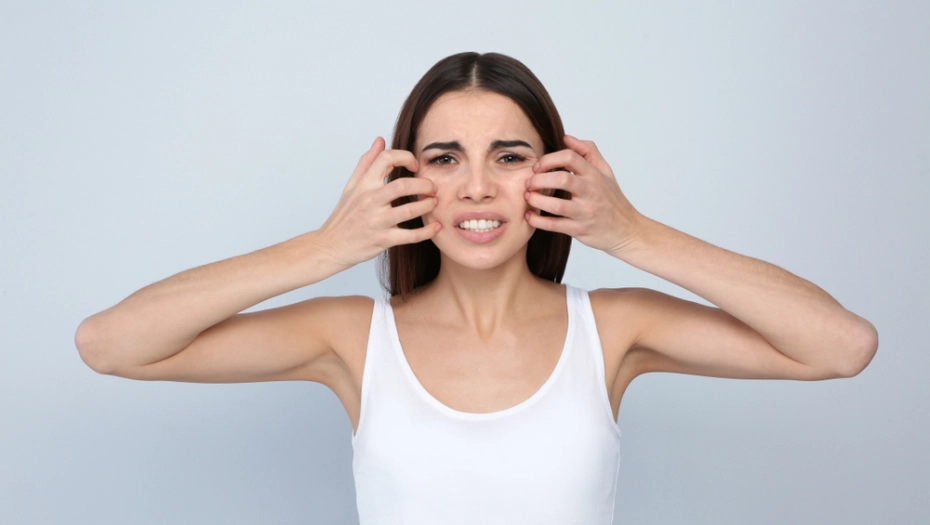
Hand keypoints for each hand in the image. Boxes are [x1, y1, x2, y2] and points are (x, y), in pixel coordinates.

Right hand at [315, 137, 440, 268]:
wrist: (332, 245)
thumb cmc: (344, 216)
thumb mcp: (352, 186)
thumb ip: (367, 162)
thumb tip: (380, 141)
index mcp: (364, 184)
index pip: (386, 159)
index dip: (406, 157)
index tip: (415, 166)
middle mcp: (370, 201)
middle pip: (402, 185)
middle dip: (424, 185)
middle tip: (433, 187)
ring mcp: (376, 221)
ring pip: (409, 210)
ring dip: (427, 206)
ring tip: (434, 203)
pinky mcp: (383, 240)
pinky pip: (409, 236)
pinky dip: (426, 232)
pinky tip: (435, 227)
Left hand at [524, 134, 645, 255]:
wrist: (626, 229)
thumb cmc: (612, 199)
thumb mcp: (605, 171)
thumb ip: (588, 151)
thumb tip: (566, 138)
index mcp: (595, 175)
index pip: (570, 157)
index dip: (549, 159)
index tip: (537, 167)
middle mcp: (591, 192)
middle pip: (562, 179)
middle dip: (539, 180)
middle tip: (528, 183)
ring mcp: (586, 212)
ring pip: (557, 205)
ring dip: (537, 200)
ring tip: (528, 197)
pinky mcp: (580, 230)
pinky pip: (556, 225)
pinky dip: (539, 221)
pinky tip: (530, 216)